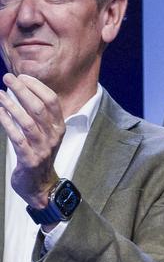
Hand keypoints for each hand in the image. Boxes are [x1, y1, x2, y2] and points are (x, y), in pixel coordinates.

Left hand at [0, 74, 64, 207]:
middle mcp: (53, 136)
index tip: (22, 76)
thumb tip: (22, 90)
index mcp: (59, 127)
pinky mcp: (29, 159)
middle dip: (23, 90)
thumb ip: (39, 115)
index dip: (36, 86)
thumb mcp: (46, 134)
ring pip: (28, 122)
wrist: (40, 185)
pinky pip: (17, 137)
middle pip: (39, 108)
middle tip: (8, 78)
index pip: (52, 101)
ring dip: (11, 105)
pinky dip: (7, 123)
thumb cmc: (39, 155)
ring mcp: (42, 148)